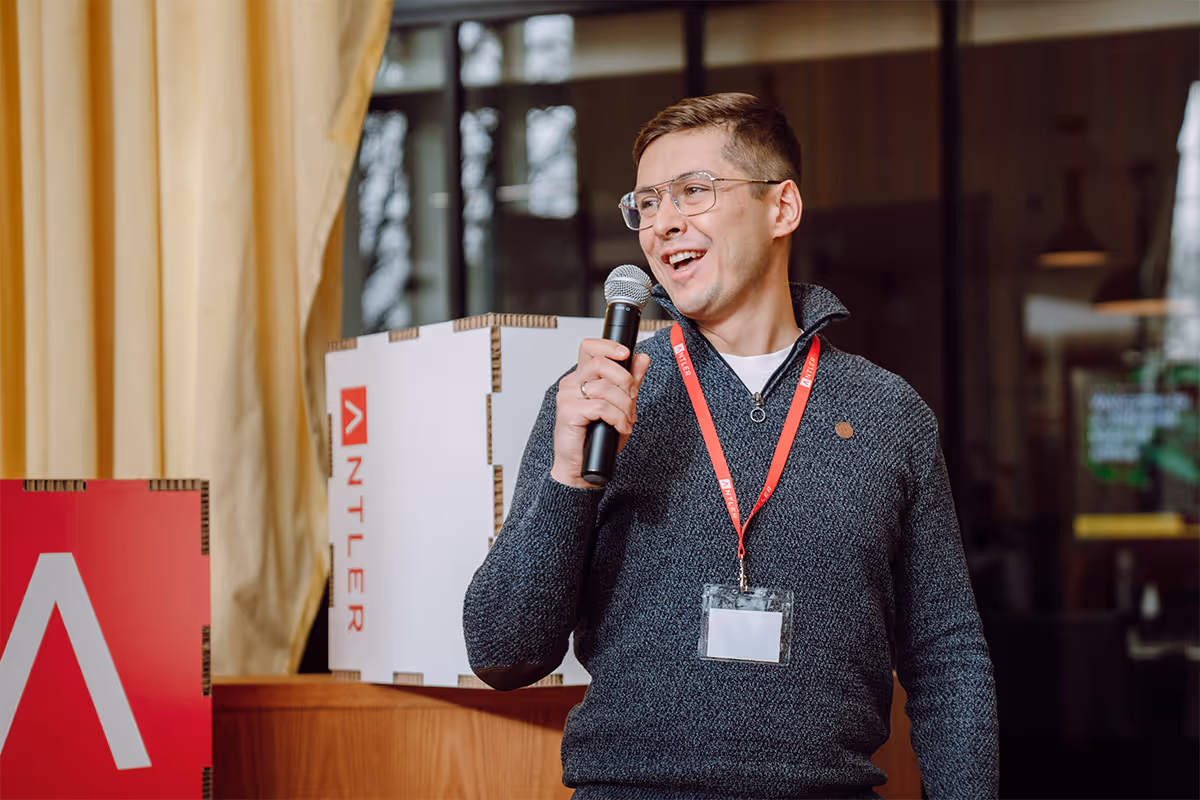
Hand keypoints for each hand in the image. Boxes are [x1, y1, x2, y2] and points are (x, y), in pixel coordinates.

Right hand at [550, 339, 651, 488]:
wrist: (581, 468)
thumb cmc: (596, 438)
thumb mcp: (620, 406)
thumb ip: (630, 382)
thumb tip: (642, 358)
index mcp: (581, 378)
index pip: (590, 347)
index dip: (609, 346)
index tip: (626, 354)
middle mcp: (571, 384)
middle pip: (601, 363)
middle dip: (625, 381)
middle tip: (632, 398)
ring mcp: (567, 397)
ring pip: (604, 387)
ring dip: (624, 406)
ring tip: (626, 420)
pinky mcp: (568, 412)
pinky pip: (602, 407)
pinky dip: (618, 418)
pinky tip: (620, 427)